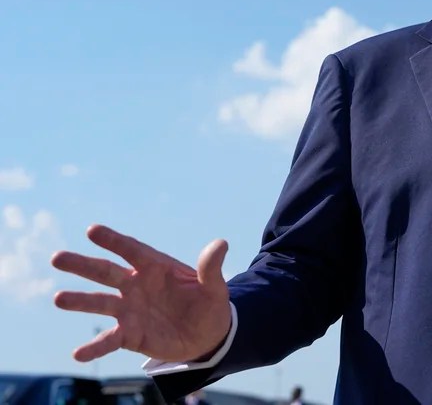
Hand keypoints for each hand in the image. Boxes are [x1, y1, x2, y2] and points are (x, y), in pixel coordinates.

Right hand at [51, 224, 231, 362]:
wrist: (207, 335)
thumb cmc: (208, 304)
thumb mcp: (214, 287)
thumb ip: (211, 268)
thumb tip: (220, 244)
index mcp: (155, 267)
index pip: (132, 250)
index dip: (113, 240)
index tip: (92, 230)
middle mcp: (136, 285)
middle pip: (106, 272)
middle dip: (83, 265)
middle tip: (58, 258)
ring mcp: (130, 309)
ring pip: (100, 303)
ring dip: (80, 301)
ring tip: (58, 299)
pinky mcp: (129, 334)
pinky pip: (108, 340)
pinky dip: (93, 347)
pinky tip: (77, 354)